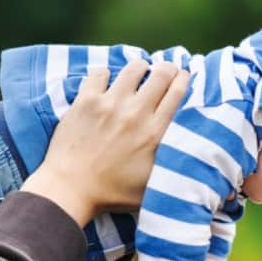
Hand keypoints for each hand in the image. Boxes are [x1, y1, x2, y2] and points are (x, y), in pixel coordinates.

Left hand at [21, 60, 189, 226]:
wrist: (70, 189)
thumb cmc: (114, 193)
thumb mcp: (154, 184)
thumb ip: (172, 164)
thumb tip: (191, 150)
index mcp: (155, 133)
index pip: (177, 92)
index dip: (184, 79)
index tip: (184, 76)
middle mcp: (136, 113)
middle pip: (161, 74)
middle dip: (168, 68)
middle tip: (166, 71)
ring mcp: (109, 104)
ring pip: (134, 68)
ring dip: (141, 67)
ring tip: (140, 72)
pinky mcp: (85, 101)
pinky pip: (101, 73)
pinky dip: (107, 75)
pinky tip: (109, 83)